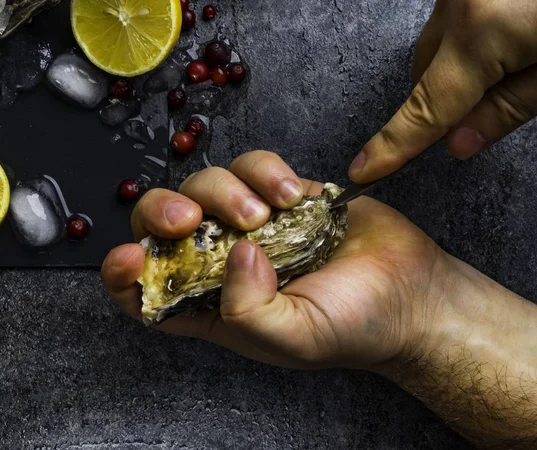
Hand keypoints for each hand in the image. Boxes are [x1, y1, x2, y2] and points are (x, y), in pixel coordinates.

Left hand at [102, 151, 450, 369]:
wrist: (412, 293)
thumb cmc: (354, 326)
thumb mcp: (294, 339)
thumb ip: (250, 311)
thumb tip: (233, 255)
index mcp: (212, 307)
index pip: (146, 291)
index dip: (124, 273)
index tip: (131, 256)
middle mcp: (223, 262)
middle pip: (163, 223)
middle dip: (163, 212)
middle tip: (191, 219)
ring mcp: (252, 222)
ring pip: (205, 183)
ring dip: (226, 190)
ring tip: (267, 215)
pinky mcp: (283, 193)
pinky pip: (254, 166)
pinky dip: (265, 172)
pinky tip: (290, 195)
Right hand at [349, 0, 536, 183]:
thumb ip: (508, 108)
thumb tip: (458, 144)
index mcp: (480, 33)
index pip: (427, 108)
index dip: (393, 146)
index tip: (363, 171)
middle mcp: (456, 4)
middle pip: (425, 77)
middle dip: (448, 100)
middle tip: (500, 97)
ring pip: (434, 50)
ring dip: (457, 69)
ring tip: (516, 54)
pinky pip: (448, 24)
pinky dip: (466, 42)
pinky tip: (506, 33)